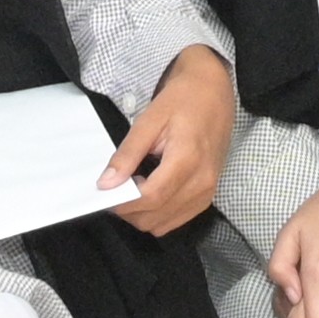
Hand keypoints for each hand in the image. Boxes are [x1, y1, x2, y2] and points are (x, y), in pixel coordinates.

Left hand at [101, 46, 234, 235]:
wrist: (213, 92)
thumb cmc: (182, 100)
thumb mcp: (149, 120)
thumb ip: (128, 154)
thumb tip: (105, 183)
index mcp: (187, 159)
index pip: (150, 198)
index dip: (123, 202)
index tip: (105, 193)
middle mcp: (202, 182)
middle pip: (155, 217)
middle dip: (128, 210)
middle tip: (116, 187)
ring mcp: (207, 192)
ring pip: (163, 225)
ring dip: (141, 214)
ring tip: (134, 187)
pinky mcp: (208, 197)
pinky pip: (176, 220)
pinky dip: (157, 214)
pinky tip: (151, 191)